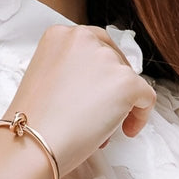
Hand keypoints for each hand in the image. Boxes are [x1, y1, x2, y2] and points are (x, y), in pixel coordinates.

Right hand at [5, 24, 155, 174]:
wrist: (31, 143)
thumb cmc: (33, 120)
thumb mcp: (45, 76)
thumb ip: (71, 68)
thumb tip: (99, 83)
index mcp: (60, 35)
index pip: (95, 45)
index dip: (99, 72)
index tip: (96, 91)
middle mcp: (84, 38)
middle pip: (115, 60)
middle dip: (111, 87)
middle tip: (100, 113)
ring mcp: (106, 58)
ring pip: (130, 80)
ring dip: (121, 104)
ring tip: (101, 128)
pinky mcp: (125, 81)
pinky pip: (147, 98)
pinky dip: (140, 116)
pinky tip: (125, 130)